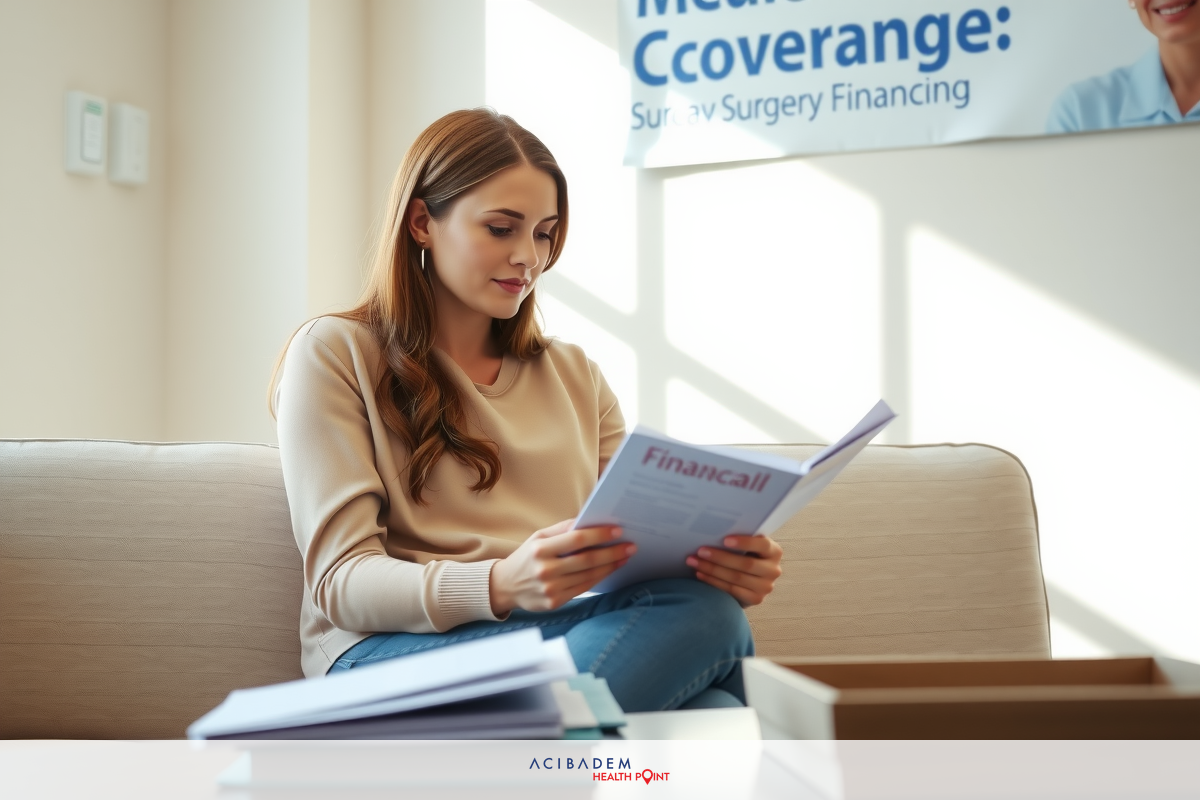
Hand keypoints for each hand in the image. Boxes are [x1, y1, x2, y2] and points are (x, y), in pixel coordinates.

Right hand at [489, 519, 635, 614]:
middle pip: (586, 560)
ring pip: (588, 576)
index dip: (599, 535)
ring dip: (610, 566)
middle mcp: (545, 570)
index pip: (576, 540)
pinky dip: (599, 578)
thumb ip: (562, 529)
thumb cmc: (527, 556)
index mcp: (540, 549)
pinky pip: (583, 588)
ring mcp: (550, 588)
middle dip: (612, 552)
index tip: (618, 531)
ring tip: (625, 556)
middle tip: (631, 546)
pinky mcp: (554, 602)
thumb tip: (589, 520)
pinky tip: (610, 569)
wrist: (505, 586)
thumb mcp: (538, 537)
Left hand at [686, 534, 782, 607]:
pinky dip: (713, 582)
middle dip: (720, 557)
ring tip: (694, 562)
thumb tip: (713, 530)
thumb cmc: (745, 556)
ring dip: (712, 570)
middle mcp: (773, 570)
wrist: (750, 581)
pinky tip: (700, 574)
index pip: (762, 545)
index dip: (745, 542)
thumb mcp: (748, 547)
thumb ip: (738, 540)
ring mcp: (766, 587)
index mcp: (774, 551)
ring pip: (736, 578)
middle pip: (746, 564)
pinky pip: (731, 590)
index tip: (725, 540)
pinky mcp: (756, 599)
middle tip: (700, 551)